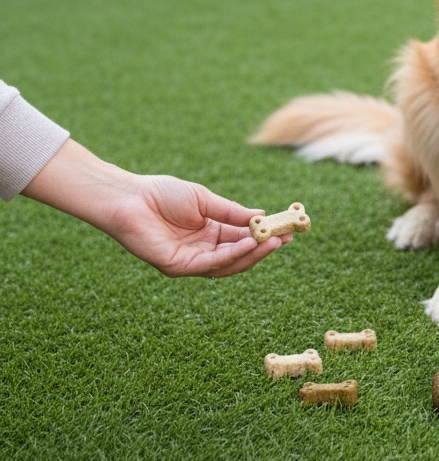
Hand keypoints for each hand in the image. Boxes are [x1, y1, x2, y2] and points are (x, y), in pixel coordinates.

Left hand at [103, 174, 290, 276]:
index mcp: (209, 233)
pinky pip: (210, 264)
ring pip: (228, 264)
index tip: (286, 230)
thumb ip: (231, 212)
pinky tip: (249, 243)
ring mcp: (189, 261)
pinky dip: (232, 255)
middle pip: (238, 255)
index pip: (242, 239)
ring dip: (253, 253)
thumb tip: (260, 216)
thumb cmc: (162, 194)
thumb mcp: (205, 200)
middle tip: (285, 238)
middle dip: (263, 248)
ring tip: (273, 241)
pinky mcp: (176, 266)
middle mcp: (201, 250)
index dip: (264, 235)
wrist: (130, 197)